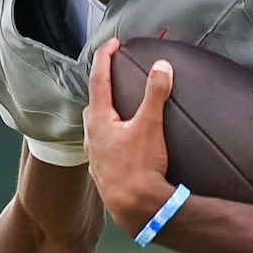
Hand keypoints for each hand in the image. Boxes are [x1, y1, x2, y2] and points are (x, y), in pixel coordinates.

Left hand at [82, 40, 175, 232]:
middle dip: (103, 86)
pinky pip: (103, 143)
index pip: (98, 80)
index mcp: (99, 120)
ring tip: (121, 105)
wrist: (135, 208)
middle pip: (93, 102)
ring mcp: (95, 154)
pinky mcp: (103, 169)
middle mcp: (91, 136)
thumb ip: (155, 94)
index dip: (104, 58)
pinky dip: (111, 133)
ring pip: (96, 125)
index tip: (112, 44)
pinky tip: (123, 138)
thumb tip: (161, 67)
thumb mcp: (150, 125)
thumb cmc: (139, 169)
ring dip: (106, 111)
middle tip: (115, 74)